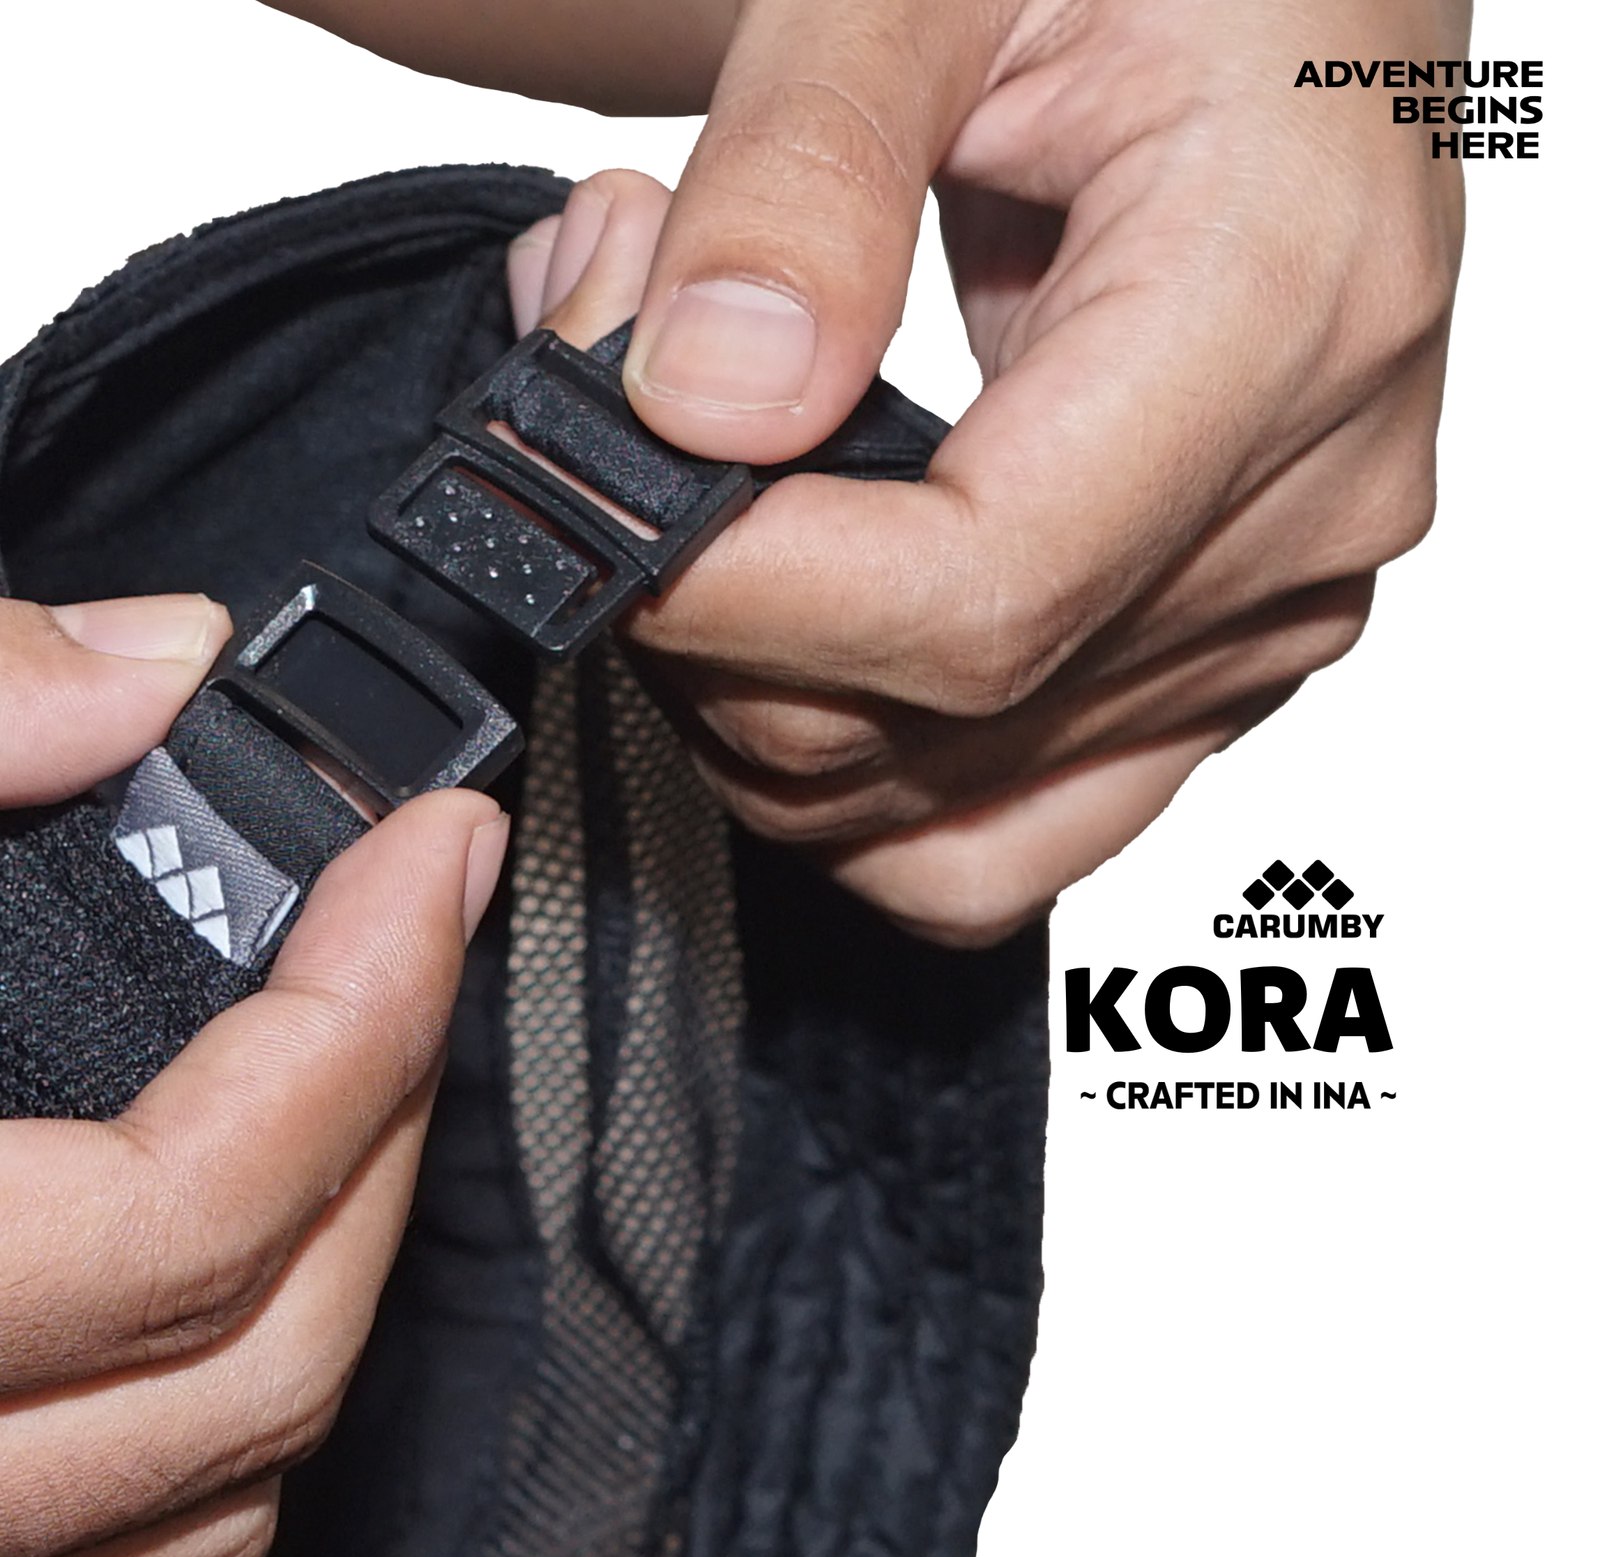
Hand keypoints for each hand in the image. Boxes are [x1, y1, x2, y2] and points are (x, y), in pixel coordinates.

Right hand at [0, 594, 506, 1556]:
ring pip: (218, 1482)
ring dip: (326, 1264)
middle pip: (259, 1351)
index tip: (437, 846)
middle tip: (411, 940)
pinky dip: (222, 1403)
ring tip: (341, 1068)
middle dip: (379, 1125)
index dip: (358, 1010)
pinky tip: (226, 1251)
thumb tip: (143, 666)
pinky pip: (131, 1553)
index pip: (191, 1210)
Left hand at [275, 0, 1466, 945]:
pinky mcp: (1213, 656)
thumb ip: (808, 172)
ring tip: (705, 503)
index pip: (985, 591)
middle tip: (612, 435)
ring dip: (760, 702)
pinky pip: (1014, 829)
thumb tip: (711, 403)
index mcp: (1283, 311)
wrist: (1287, 8)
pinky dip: (866, 779)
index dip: (746, 596)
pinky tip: (800, 641)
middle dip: (708, 624)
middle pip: (945, 723)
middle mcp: (1304, 504)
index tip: (584, 511)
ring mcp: (1266, 609)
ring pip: (949, 813)